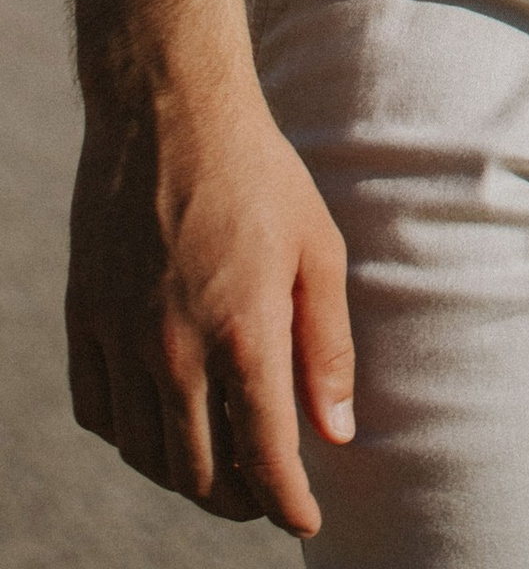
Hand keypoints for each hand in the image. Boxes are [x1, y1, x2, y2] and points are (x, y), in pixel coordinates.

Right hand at [66, 72, 353, 533]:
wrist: (170, 113)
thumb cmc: (261, 177)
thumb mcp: (319, 251)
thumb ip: (328, 348)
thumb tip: (337, 433)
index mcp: (242, 332)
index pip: (265, 456)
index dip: (287, 503)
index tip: (305, 522)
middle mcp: (174, 350)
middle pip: (198, 472)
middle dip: (237, 500)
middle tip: (263, 494)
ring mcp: (121, 338)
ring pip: (145, 454)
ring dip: (183, 476)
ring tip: (218, 466)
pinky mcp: (84, 320)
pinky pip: (99, 413)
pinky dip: (130, 438)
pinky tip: (159, 425)